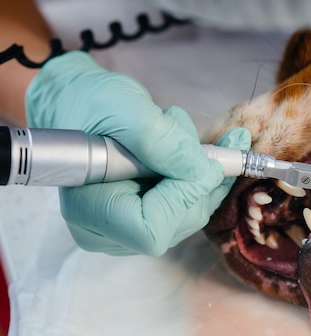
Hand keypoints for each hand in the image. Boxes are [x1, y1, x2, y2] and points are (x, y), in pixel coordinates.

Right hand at [26, 51, 250, 254]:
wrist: (82, 104)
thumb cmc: (90, 104)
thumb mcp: (123, 109)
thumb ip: (159, 139)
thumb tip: (203, 172)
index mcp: (87, 212)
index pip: (150, 228)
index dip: (183, 196)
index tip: (199, 157)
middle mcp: (107, 231)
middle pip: (179, 222)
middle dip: (199, 176)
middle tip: (201, 133)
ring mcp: (130, 227)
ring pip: (193, 212)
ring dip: (202, 170)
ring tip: (176, 129)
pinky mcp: (149, 216)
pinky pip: (192, 204)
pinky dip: (203, 174)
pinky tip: (193, 146)